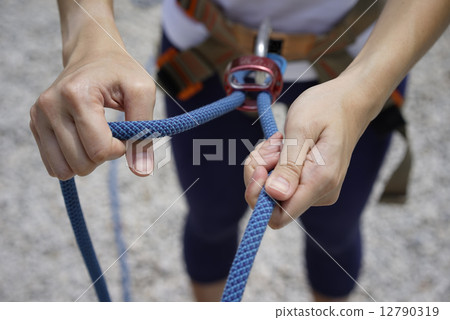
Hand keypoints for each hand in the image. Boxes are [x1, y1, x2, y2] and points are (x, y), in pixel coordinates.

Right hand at [30, 49, 155, 179]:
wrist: (92, 54)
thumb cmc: (120, 72)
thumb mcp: (142, 91)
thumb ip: (144, 132)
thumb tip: (142, 171)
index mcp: (77, 95)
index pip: (99, 150)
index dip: (119, 149)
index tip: (124, 133)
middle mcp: (50, 106)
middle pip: (81, 163)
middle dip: (103, 156)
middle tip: (109, 133)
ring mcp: (39, 116)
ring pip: (64, 170)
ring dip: (86, 161)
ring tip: (95, 137)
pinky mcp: (35, 124)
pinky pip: (53, 166)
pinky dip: (72, 160)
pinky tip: (81, 141)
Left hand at [244, 76, 375, 228]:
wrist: (348, 102)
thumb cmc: (326, 108)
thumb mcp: (301, 129)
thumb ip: (288, 165)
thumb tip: (275, 195)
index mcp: (320, 182)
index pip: (280, 216)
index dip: (259, 198)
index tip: (259, 167)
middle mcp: (320, 193)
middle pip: (271, 202)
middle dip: (261, 172)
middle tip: (272, 145)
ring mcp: (316, 190)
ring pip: (272, 190)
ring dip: (266, 164)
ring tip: (281, 141)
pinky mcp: (310, 184)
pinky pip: (279, 182)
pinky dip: (273, 163)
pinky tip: (283, 145)